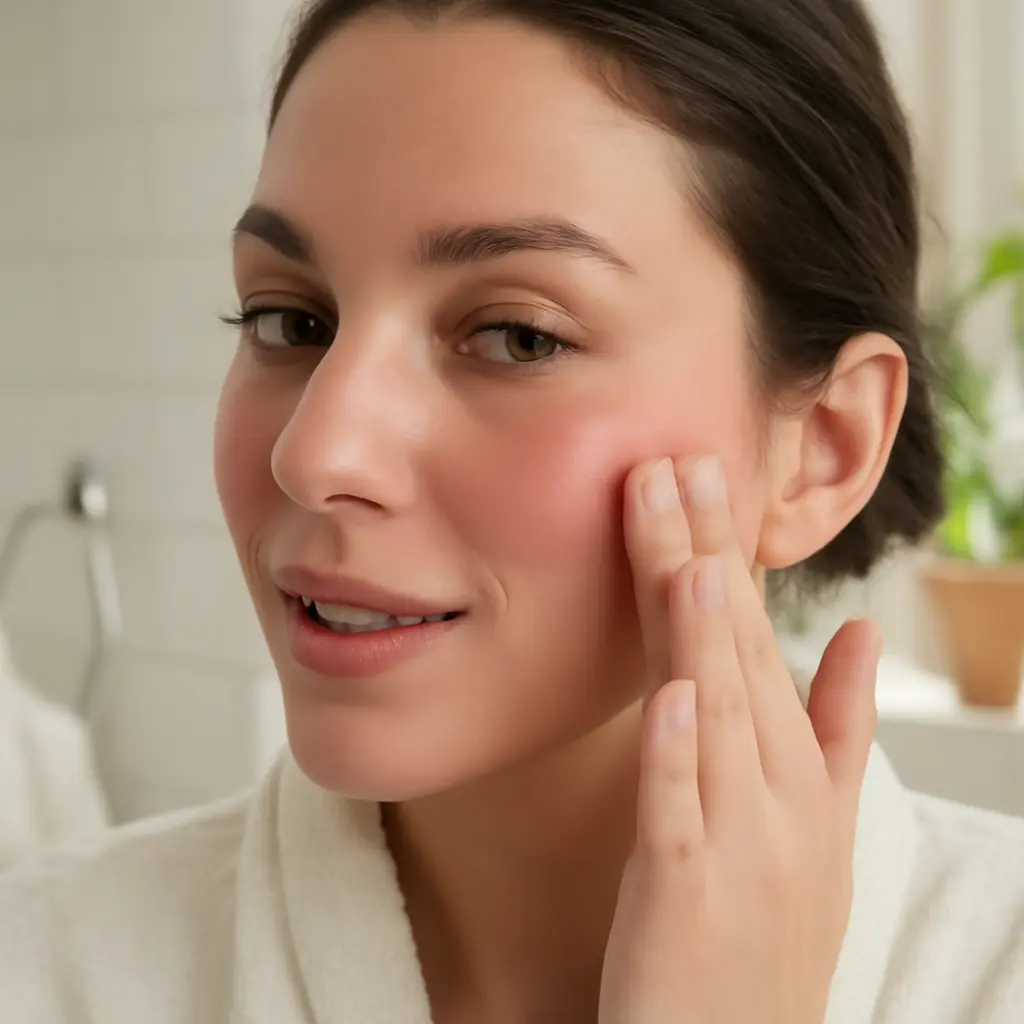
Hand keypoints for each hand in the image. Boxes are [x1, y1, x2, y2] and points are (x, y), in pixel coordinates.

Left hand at [599, 455, 880, 1023]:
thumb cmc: (766, 925)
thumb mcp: (820, 820)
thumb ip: (838, 723)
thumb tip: (854, 629)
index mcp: (797, 768)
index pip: (758, 636)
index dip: (730, 555)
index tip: (704, 476)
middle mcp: (776, 794)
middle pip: (734, 655)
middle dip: (706, 558)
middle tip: (679, 465)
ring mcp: (735, 842)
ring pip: (715, 716)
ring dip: (701, 636)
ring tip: (687, 556)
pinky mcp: (685, 894)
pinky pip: (678, 813)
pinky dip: (675, 754)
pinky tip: (667, 696)